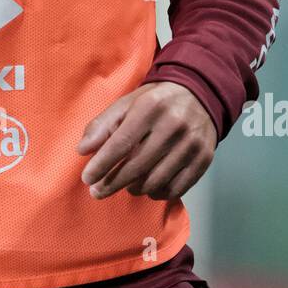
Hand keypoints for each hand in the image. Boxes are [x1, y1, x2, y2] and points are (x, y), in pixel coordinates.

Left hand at [77, 82, 217, 200]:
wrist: (200, 95)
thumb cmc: (155, 102)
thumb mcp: (126, 104)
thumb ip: (102, 125)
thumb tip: (83, 150)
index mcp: (150, 108)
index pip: (121, 143)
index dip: (102, 164)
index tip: (87, 178)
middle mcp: (174, 126)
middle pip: (137, 166)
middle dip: (112, 183)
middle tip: (97, 191)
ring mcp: (191, 145)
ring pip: (155, 181)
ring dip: (134, 189)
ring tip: (125, 185)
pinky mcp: (204, 160)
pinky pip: (175, 189)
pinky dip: (156, 193)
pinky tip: (148, 187)